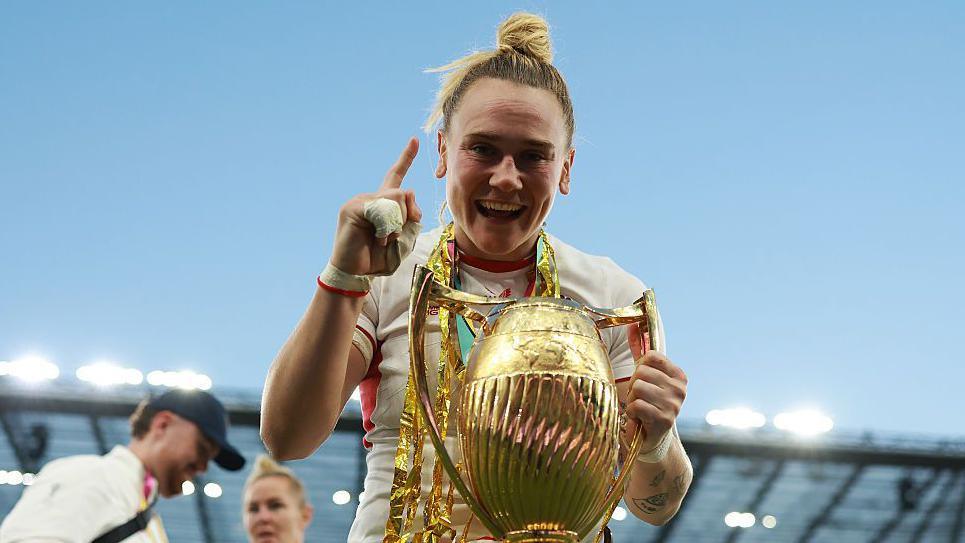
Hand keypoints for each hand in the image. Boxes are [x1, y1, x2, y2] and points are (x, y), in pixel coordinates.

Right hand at [329, 137, 423, 275]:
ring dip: (397, 225)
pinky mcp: (352, 208)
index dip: (405, 158)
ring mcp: (360, 201)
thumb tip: (409, 196)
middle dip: (408, 218)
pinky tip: (376, 237)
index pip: (396, 176)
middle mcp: (372, 198)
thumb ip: (412, 221)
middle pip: (405, 194)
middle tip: (394, 237)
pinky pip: (381, 209)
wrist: (355, 273)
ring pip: (395, 199)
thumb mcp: (404, 241)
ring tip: (382, 239)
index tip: (414, 140)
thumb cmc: (377, 259)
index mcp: (384, 204)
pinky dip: (386, 227)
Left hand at [622, 322, 687, 452]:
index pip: (650, 356)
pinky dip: (631, 412)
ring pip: (637, 387)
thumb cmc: (648, 402)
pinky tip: (638, 418)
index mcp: (679, 375)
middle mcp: (680, 388)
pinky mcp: (664, 419)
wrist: (652, 438)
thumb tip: (632, 325)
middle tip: (639, 398)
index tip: (643, 381)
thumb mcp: (646, 375)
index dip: (639, 368)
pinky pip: (636, 404)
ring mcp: (674, 404)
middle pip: (641, 372)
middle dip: (633, 385)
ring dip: (631, 399)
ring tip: (639, 407)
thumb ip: (639, 350)